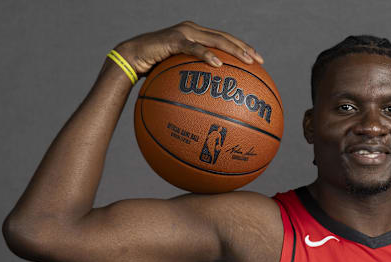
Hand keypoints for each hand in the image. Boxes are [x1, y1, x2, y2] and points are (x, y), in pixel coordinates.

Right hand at [113, 21, 263, 75]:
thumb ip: (193, 79)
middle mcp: (192, 30)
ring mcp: (184, 32)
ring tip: (247, 61)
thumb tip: (208, 101)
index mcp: (196, 35)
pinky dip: (207, 55)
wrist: (130, 58)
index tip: (258, 60)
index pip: (224, 39)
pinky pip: (194, 48)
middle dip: (244, 48)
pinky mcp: (173, 39)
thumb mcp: (176, 74)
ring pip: (215, 39)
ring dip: (233, 50)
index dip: (241, 47)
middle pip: (224, 37)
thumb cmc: (152, 70)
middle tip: (259, 61)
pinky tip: (219, 64)